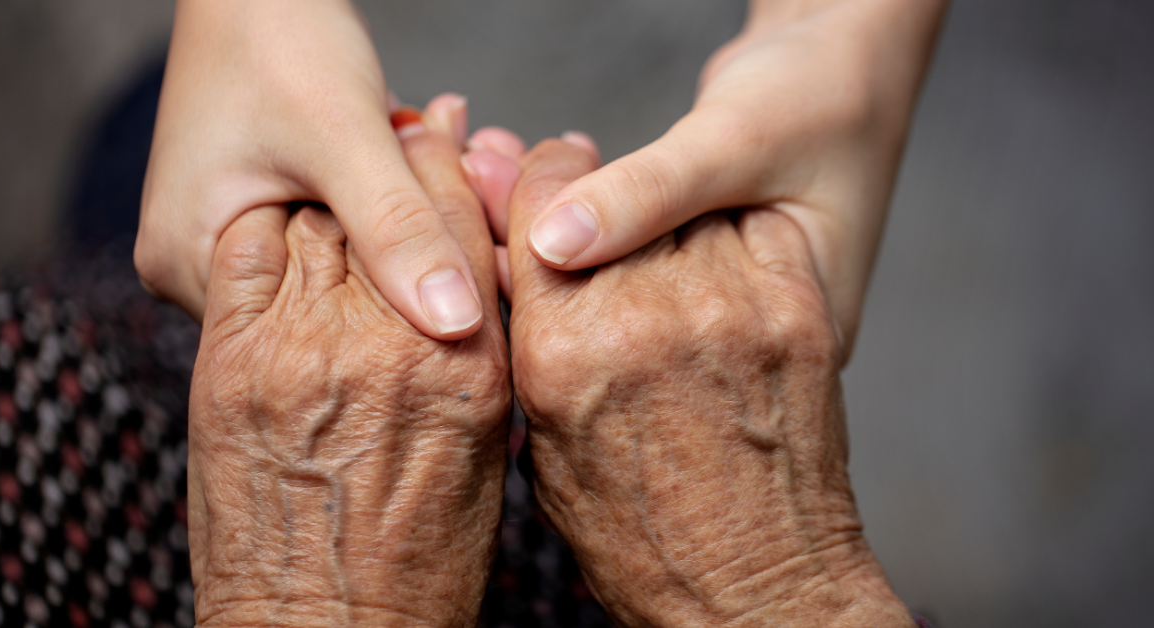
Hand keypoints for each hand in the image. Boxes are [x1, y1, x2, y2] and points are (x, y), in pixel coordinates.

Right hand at [137, 0, 485, 339]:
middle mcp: (194, 268)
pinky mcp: (257, 212)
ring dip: (398, 224)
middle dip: (402, 255)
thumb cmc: (279, 37)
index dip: (396, 306)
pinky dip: (381, 203)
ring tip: (447, 168)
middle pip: (323, 301)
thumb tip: (456, 324)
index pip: (307, 332)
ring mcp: (224, 240)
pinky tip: (418, 163)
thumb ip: (398, 230)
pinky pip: (333, 231)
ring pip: (337, 264)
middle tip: (472, 199)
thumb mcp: (345, 136)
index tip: (469, 263)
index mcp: (188, 265)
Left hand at [186, 105, 509, 626]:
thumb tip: (467, 294)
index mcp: (464, 366)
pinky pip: (247, 255)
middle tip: (410, 133)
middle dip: (400, 165)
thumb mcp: (485, 455)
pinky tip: (281, 226)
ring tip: (341, 179)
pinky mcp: (231, 363)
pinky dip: (265, 229)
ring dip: (332, 195)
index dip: (455, 174)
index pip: (462, 228)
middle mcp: (385, 345)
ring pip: (317, 222)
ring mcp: (300, 349)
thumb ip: (476, 358)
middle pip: (388, 209)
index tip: (454, 147)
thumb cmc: (418, 565)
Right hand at [505, 139, 911, 626]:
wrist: (756, 593)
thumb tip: (513, 268)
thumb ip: (531, 346)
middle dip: (598, 196)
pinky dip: (735, 236)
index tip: (548, 174)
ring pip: (686, 207)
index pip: (540, 207)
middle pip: (609, 194)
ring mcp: (730, 307)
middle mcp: (645, 315)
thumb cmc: (643, 543)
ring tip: (666, 263)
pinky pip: (753, 228)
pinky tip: (721, 273)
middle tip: (604, 214)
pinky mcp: (796, 310)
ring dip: (670, 220)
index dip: (539, 180)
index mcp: (564, 351)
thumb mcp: (548, 452)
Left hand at [519, 0, 945, 359]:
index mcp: (775, 338)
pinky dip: (556, 212)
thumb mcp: (740, 141)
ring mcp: (705, 312)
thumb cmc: (822, 98)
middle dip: (527, 250)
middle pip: (608, 322)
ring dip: (532, 225)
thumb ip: (651, 193)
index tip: (495, 230)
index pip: (646, 342)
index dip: (557, 292)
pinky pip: (605, 256)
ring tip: (481, 161)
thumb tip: (553, 243)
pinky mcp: (678, 276)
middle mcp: (731, 341)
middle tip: (471, 173)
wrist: (849, 65)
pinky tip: (507, 168)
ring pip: (597, 289)